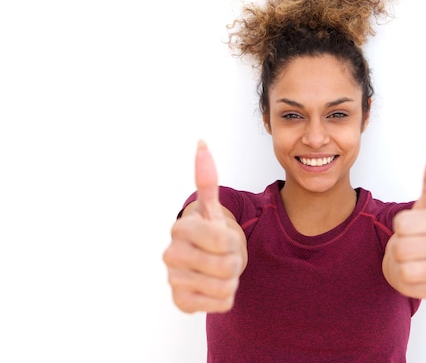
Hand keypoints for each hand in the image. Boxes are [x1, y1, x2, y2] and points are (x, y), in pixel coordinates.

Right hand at [162, 140, 246, 312]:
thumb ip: (207, 179)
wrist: (206, 260)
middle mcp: (171, 254)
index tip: (223, 236)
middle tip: (223, 256)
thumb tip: (201, 143)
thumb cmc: (212, 233)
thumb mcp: (213, 208)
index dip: (233, 241)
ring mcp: (173, 280)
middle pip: (227, 266)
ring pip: (226, 287)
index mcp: (181, 228)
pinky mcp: (180, 301)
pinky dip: (226, 298)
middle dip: (234, 261)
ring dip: (231, 279)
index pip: (225, 241)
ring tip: (219, 270)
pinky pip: (221, 304)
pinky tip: (213, 287)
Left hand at [383, 136, 425, 306]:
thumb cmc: (425, 234)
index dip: (399, 227)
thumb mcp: (425, 206)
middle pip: (403, 246)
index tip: (413, 228)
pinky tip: (423, 279)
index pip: (402, 223)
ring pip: (405, 267)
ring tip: (417, 262)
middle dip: (399, 248)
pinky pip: (410, 286)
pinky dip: (408, 284)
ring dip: (402, 267)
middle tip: (413, 248)